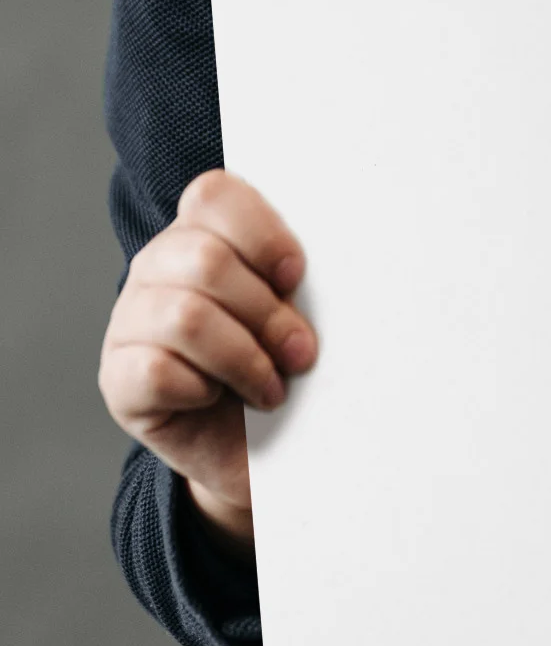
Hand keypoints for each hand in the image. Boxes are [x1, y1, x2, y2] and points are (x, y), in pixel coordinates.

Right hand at [98, 169, 317, 551]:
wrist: (263, 451)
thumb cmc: (289, 367)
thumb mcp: (305, 315)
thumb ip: (304, 282)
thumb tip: (338, 275)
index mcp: (205, 234)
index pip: (215, 194)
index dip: (261, 233)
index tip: (298, 276)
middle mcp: (159, 268)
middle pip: (205, 259)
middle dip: (267, 311)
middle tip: (302, 352)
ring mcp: (130, 321)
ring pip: (184, 316)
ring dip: (244, 357)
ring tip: (272, 387)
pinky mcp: (118, 378)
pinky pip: (156, 371)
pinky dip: (201, 388)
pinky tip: (218, 398)